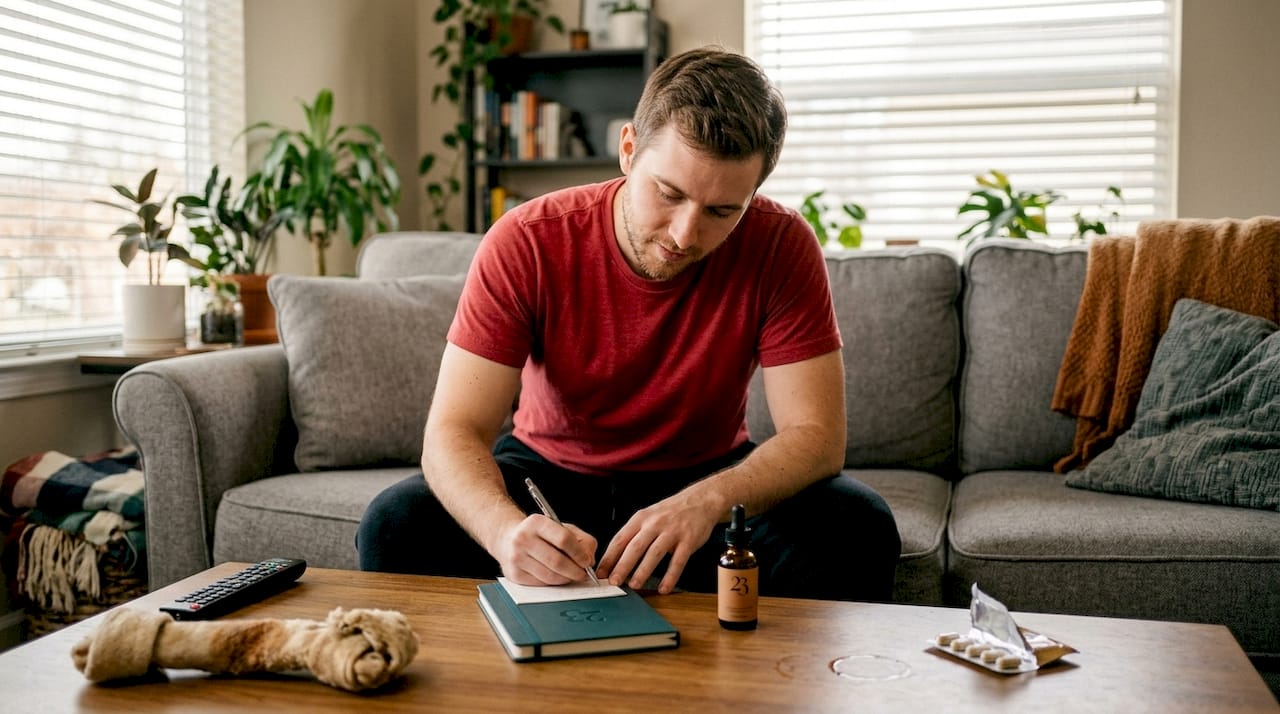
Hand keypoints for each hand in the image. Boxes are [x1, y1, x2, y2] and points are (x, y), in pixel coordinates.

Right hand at [493, 514, 598, 585]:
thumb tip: (589, 560)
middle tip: (583, 574)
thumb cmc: (538, 534)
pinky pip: (541, 583)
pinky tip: (557, 577)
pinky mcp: (514, 574)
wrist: (507, 538)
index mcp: (536, 523)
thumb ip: (581, 539)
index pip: (563, 539)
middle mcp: (523, 538)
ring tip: (571, 576)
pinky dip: (553, 583)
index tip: (587, 561)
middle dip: (575, 571)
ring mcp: (516, 557)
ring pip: (550, 576)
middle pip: (557, 561)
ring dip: (566, 579)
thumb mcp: (560, 527)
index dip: (579, 553)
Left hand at [597, 489, 721, 593]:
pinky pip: (678, 561)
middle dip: (622, 566)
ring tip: (634, 585)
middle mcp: (655, 523)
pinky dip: (670, 576)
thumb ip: (634, 535)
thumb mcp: (648, 516)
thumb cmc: (671, 512)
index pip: (620, 539)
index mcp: (641, 518)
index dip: (609, 557)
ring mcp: (672, 531)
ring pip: (654, 553)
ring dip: (643, 571)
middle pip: (635, 547)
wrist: (700, 500)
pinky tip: (664, 587)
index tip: (601, 572)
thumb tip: (615, 559)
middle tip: (614, 581)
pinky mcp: (688, 540)